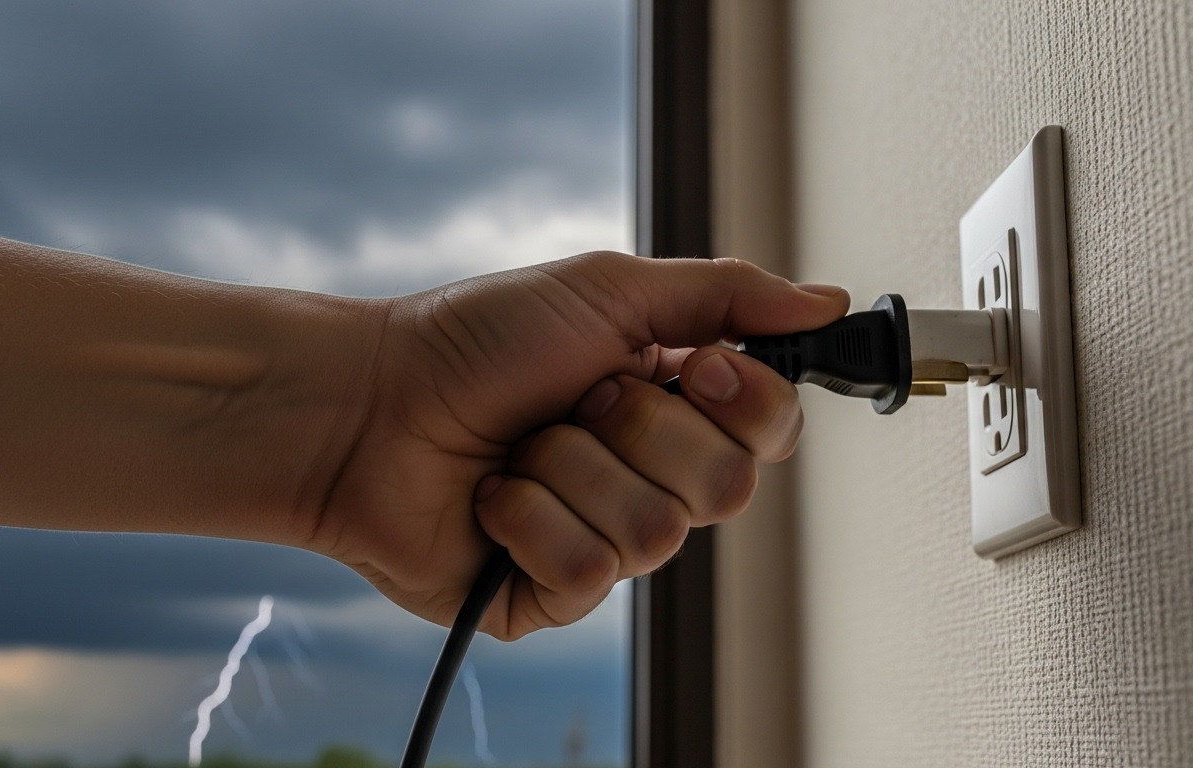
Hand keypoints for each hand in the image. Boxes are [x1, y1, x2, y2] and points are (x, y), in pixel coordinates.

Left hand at [305, 251, 848, 639]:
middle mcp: (648, 476)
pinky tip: (491, 498)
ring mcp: (604, 540)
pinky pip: (587, 571)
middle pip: (728, 486)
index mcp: (672, 406)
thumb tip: (825, 301)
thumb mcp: (607, 290)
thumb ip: (726, 294)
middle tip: (580, 398)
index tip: (691, 365)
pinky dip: (528, 518)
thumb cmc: (472, 341)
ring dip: (573, 467)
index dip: (744, 402)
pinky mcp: (552, 593)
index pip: (770, 428)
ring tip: (522, 445)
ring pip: (656, 530)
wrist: (367, 404)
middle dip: (642, 427)